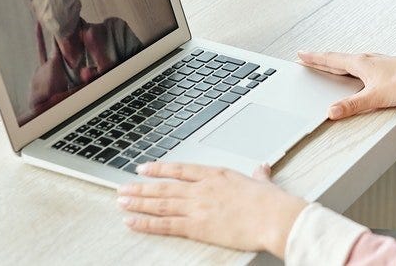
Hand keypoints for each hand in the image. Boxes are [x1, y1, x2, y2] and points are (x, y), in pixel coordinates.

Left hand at [118, 162, 307, 257]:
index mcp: (217, 175)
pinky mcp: (197, 226)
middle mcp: (202, 189)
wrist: (274, 217)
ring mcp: (198, 207)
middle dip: (141, 188)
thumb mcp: (263, 183)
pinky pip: (165, 225)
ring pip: (160, 203)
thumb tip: (261, 169)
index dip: (160, 169)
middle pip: (164, 187)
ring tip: (122, 202)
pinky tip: (132, 221)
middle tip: (123, 188)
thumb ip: (258, 176)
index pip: (180, 169)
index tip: (144, 169)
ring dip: (138, 202)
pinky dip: (146, 223)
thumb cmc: (271, 203)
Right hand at [296, 51, 395, 119]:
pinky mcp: (387, 70)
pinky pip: (362, 67)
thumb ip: (352, 105)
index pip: (331, 60)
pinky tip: (358, 75)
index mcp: (361, 63)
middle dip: (322, 59)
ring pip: (351, 62)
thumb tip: (332, 111)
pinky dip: (352, 69)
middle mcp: (368, 60)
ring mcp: (378, 64)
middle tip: (308, 57)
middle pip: (339, 59)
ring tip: (328, 64)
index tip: (301, 54)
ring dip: (337, 63)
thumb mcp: (375, 97)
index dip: (315, 58)